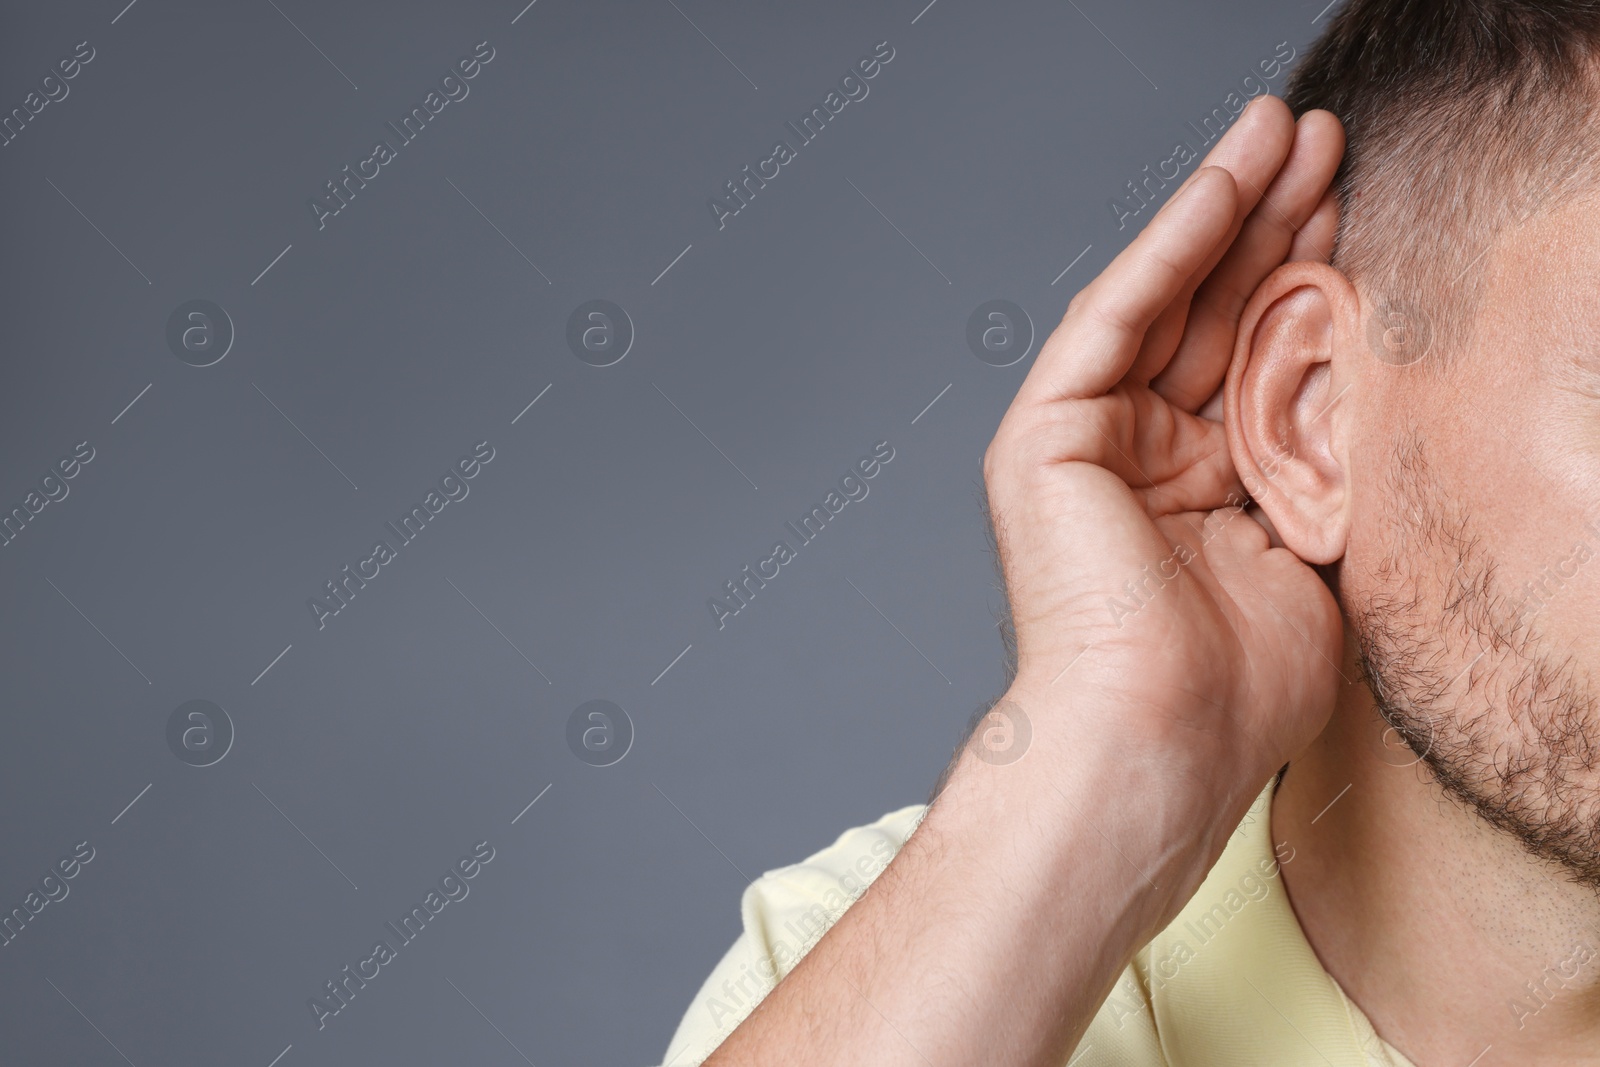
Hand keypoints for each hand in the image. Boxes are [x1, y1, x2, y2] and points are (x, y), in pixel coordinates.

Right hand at [983, 95, 1345, 866]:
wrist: (1158, 739)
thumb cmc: (1235, 684)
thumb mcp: (1318, 547)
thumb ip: (1327, 460)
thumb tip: (1364, 381)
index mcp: (1202, 494)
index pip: (1258, 361)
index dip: (1309, 283)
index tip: (1360, 212)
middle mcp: (1142, 459)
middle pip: (1216, 316)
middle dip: (1275, 226)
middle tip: (1328, 142)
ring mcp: (1088, 443)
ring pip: (1167, 300)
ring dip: (1229, 210)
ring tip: (1285, 130)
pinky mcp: (1045, 435)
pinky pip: (1116, 316)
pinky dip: (1171, 244)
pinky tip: (1226, 181)